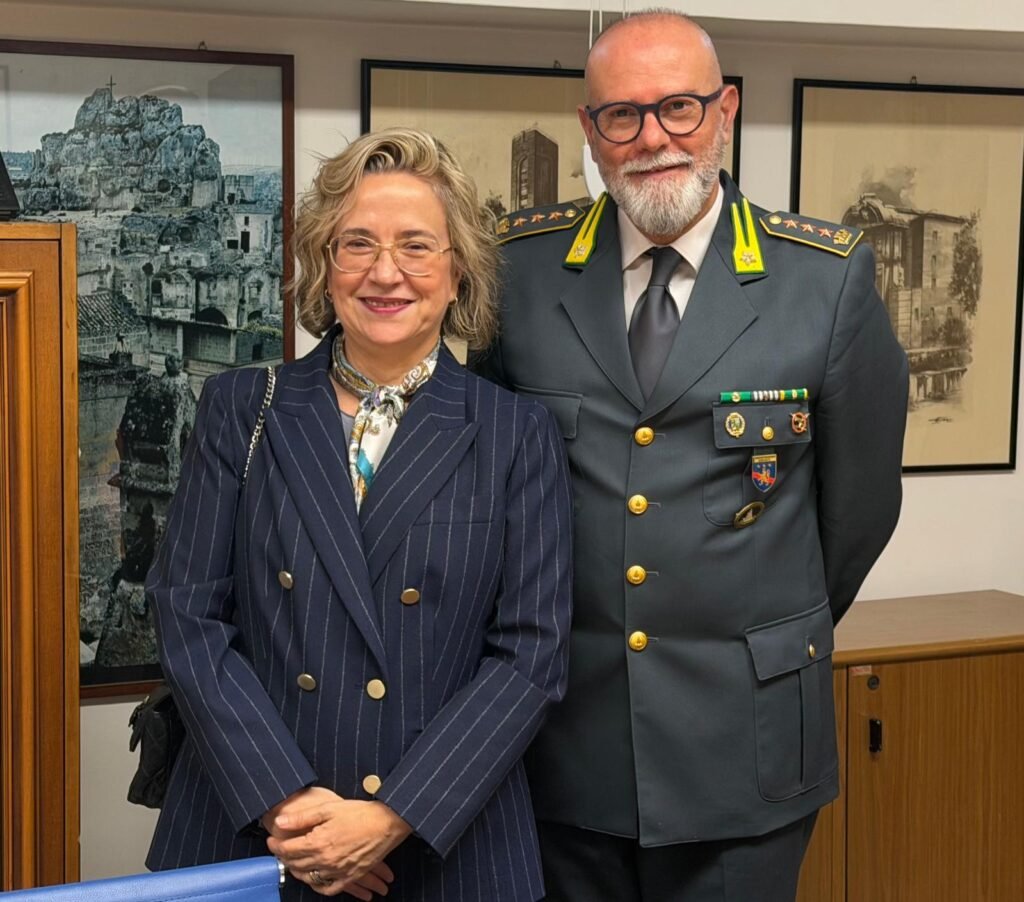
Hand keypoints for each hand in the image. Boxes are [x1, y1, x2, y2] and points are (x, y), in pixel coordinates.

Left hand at [266, 795, 411, 897]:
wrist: (386, 822)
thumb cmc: (359, 813)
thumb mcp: (329, 808)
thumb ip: (302, 818)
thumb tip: (280, 822)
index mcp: (318, 842)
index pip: (288, 849)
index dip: (276, 845)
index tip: (271, 839)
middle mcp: (325, 860)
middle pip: (296, 864)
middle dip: (284, 857)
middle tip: (280, 849)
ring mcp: (337, 871)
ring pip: (309, 877)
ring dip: (297, 871)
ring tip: (293, 862)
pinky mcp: (350, 876)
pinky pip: (328, 888)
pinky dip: (317, 885)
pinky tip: (314, 878)